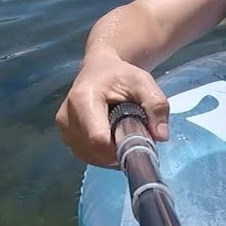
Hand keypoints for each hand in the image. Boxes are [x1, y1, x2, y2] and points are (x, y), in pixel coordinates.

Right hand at [55, 53, 170, 166]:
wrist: (99, 68)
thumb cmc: (121, 74)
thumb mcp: (144, 82)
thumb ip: (156, 105)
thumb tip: (161, 136)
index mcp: (83, 100)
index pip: (98, 140)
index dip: (120, 147)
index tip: (136, 137)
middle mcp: (67, 117)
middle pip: (96, 152)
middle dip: (118, 150)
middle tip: (132, 132)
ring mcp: (64, 129)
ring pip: (92, 157)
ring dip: (111, 154)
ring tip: (120, 131)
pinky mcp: (66, 137)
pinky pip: (87, 156)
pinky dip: (103, 154)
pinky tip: (111, 136)